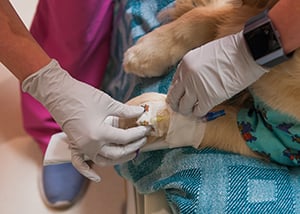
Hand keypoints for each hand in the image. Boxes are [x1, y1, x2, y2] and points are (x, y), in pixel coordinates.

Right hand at [22, 59, 149, 181]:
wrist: (58, 93)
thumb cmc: (82, 95)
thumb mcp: (107, 103)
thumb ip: (126, 111)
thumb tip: (140, 112)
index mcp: (99, 133)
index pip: (125, 138)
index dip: (138, 133)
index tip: (147, 129)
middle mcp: (90, 145)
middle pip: (118, 152)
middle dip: (133, 147)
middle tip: (143, 140)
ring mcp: (81, 148)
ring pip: (104, 161)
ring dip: (119, 159)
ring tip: (132, 153)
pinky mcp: (74, 146)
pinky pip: (81, 164)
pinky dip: (89, 172)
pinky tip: (98, 178)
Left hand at [167, 31, 267, 117]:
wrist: (246, 52)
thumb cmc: (231, 51)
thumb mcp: (204, 55)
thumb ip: (194, 69)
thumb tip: (190, 83)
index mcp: (184, 64)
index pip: (173, 84)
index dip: (177, 94)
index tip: (180, 98)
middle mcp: (186, 77)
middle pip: (174, 98)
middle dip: (177, 105)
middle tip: (183, 109)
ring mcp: (196, 88)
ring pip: (184, 107)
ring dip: (188, 111)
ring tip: (193, 111)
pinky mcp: (209, 98)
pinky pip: (198, 112)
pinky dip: (200, 114)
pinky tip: (204, 112)